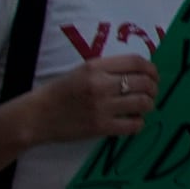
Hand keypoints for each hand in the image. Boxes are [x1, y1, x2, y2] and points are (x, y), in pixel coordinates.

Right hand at [34, 55, 158, 144]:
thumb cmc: (61, 92)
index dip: (151, 69)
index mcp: (95, 67)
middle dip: (153, 88)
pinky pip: (133, 125)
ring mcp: (101, 107)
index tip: (154, 75)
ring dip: (148, 105)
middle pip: (144, 82)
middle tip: (151, 93)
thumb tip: (142, 72)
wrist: (36, 116)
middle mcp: (100, 84)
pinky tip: (132, 121)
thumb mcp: (82, 71)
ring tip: (143, 107)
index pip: (136, 62)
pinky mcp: (100, 127)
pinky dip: (138, 123)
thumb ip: (109, 69)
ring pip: (143, 103)